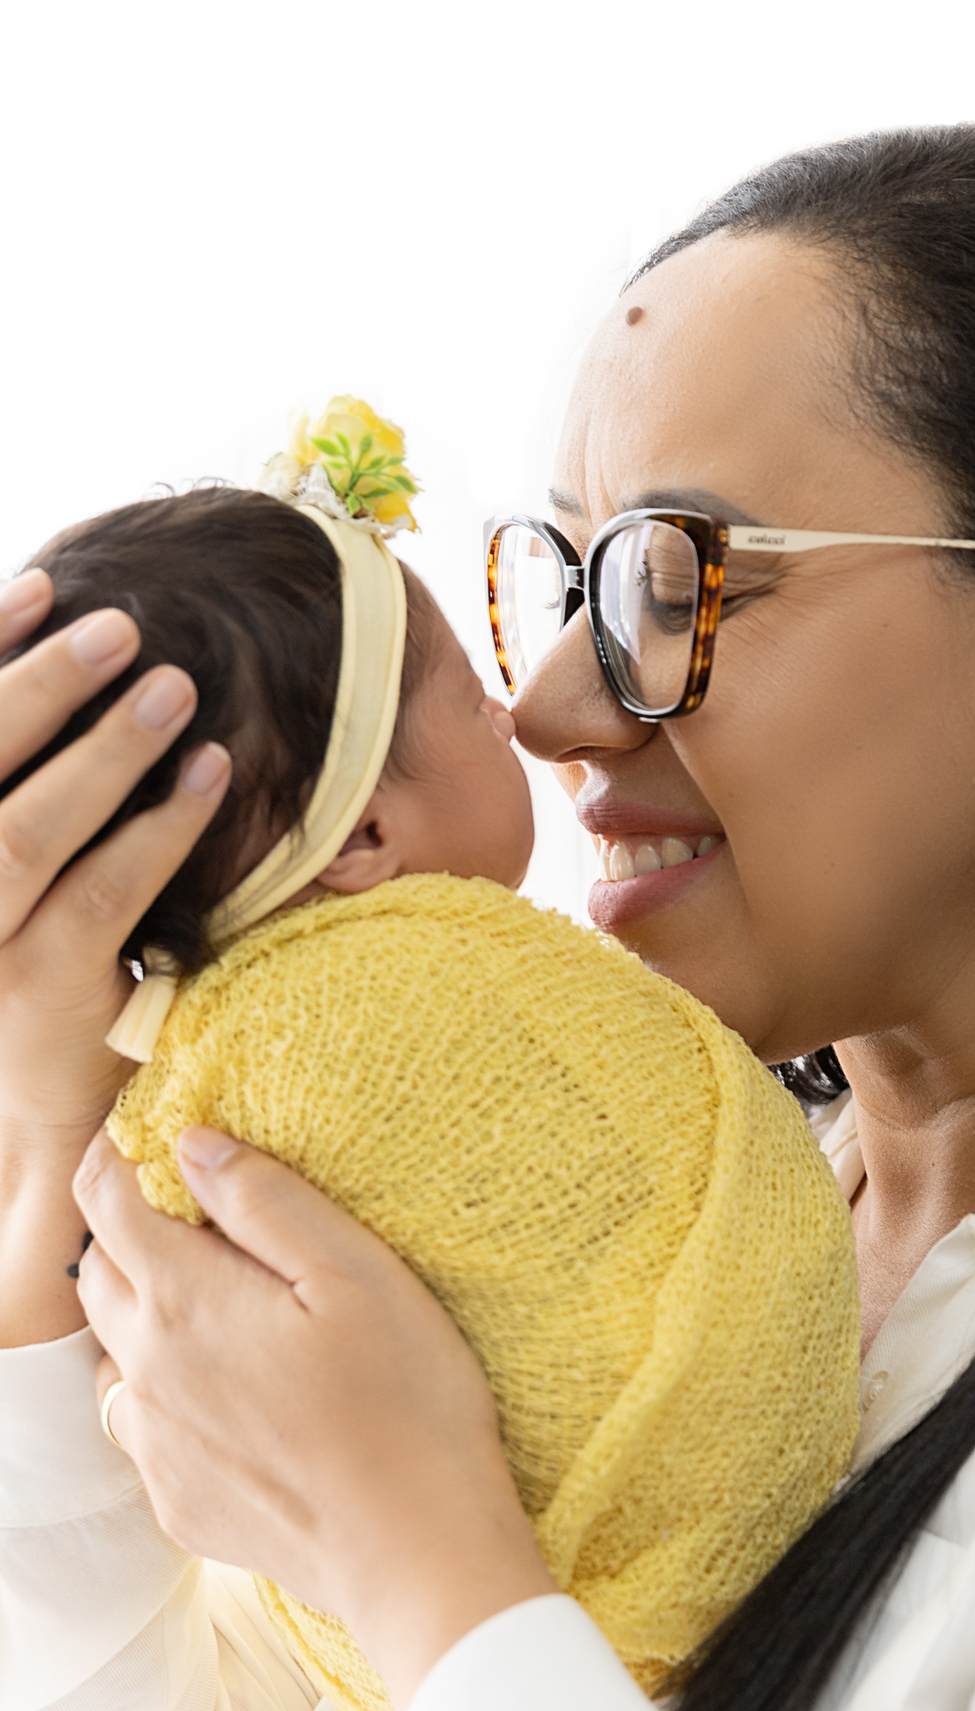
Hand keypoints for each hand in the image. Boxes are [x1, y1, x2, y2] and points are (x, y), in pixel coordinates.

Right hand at [0, 569, 231, 1345]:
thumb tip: (81, 688)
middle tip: (121, 627)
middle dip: (40, 687)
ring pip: (25, 832)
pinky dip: (156, 831)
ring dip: (101, 752)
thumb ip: (39, 801)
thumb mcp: (23, 885)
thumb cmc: (35, 976)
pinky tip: (211, 780)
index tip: (36, 586)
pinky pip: (100, 896)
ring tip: (172, 686)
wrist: (30, 1123)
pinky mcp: (45, 992)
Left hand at [74, 1127, 556, 1710]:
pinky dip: (164, 1387)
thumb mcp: (355, 1270)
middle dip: (123, 1228)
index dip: (115, 1158)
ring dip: (141, 1313)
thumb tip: (193, 1145)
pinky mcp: (175, 1500)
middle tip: (186, 1210)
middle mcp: (148, 1371)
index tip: (141, 1137)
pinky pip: (142, 1424)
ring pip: (113, 1353)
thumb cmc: (404, 1398)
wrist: (415, 1548)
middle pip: (97, 1273)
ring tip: (213, 1302)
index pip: (107, 1205)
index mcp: (187, 1302)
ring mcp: (155, 1445)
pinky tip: (229, 1389)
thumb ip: (265, 1200)